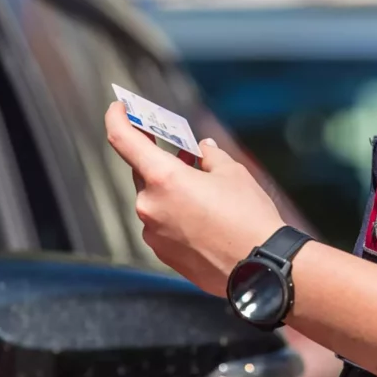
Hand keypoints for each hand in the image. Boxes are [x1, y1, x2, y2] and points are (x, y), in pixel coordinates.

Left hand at [105, 102, 285, 295]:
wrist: (260, 267)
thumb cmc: (248, 218)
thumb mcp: (233, 173)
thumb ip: (210, 156)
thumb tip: (203, 151)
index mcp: (163, 179)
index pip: (123, 140)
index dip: (117, 118)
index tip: (118, 108)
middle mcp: (150, 206)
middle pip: (143, 173)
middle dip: (161, 161)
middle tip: (183, 153)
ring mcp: (154, 233)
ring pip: (155, 201)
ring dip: (172, 191)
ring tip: (203, 189)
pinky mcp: (164, 254)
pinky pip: (163, 225)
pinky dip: (177, 215)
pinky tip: (205, 217)